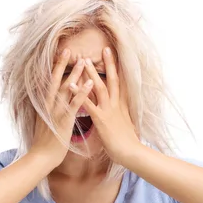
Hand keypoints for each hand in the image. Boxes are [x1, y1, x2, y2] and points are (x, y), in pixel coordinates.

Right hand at [30, 49, 93, 166]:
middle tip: (69, 49)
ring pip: (65, 89)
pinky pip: (75, 104)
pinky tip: (90, 83)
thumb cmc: (45, 143)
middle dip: (62, 64)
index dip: (55, 69)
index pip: (49, 83)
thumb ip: (49, 112)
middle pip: (55, 81)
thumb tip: (51, 105)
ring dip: (75, 74)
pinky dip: (82, 92)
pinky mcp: (63, 121)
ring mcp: (55, 112)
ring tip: (83, 61)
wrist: (41, 158)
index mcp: (44, 106)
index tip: (60, 56)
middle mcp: (48, 106)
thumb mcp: (45, 124)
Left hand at [80, 47, 140, 163]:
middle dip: (109, 64)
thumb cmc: (128, 143)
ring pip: (99, 87)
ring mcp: (109, 111)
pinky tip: (70, 84)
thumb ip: (121, 116)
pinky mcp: (102, 119)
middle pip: (112, 80)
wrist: (132, 153)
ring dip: (91, 73)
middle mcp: (116, 105)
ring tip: (83, 60)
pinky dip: (79, 93)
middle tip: (105, 49)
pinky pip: (88, 104)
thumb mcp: (126, 126)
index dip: (119, 71)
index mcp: (122, 106)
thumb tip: (121, 113)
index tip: (117, 59)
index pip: (121, 84)